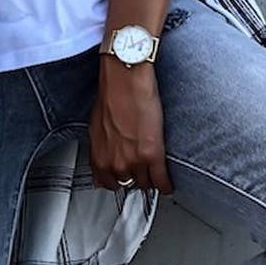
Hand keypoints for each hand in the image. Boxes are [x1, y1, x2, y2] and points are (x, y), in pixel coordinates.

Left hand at [88, 57, 173, 193]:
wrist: (126, 80)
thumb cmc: (112, 97)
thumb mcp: (97, 128)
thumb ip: (100, 151)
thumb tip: (103, 163)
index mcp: (99, 157)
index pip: (108, 184)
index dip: (119, 180)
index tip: (126, 178)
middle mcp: (114, 162)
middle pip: (129, 184)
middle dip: (135, 177)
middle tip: (142, 169)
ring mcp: (134, 161)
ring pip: (146, 184)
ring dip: (151, 179)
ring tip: (155, 172)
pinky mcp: (153, 154)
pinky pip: (162, 181)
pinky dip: (166, 185)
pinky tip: (168, 183)